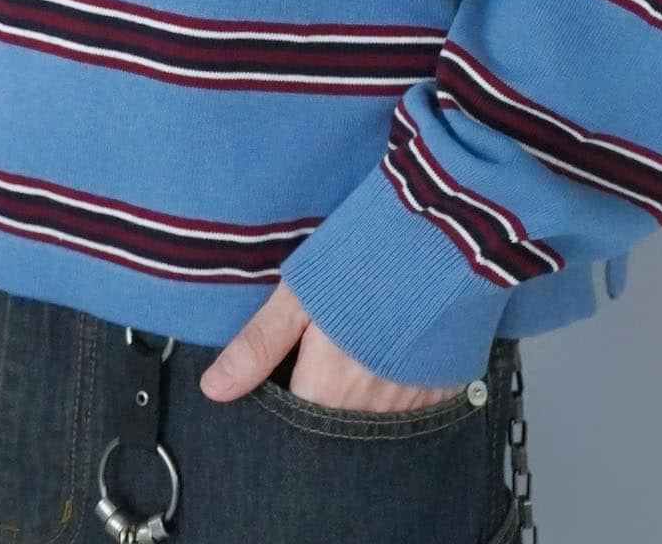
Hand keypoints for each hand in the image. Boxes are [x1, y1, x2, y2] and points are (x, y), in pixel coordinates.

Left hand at [199, 279, 464, 411]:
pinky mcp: (447, 388)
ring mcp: (414, 403)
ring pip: (377, 415)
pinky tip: (398, 348)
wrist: (445, 240)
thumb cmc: (366, 260)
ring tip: (366, 343)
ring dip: (366, 389)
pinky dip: (402, 382)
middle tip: (334, 347)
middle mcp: (371, 411)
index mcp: (328, 391)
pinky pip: (415, 404)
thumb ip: (259, 345)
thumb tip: (214, 388)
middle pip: (337, 421)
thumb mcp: (300, 292)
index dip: (292, 391)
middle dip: (330, 393)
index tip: (295, 365)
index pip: (296, 418)